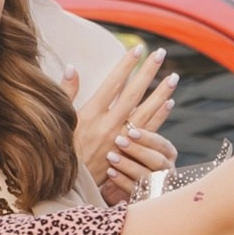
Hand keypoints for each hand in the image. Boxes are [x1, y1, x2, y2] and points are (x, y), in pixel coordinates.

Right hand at [74, 49, 179, 193]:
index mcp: (90, 115)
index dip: (126, 65)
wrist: (68, 186)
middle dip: (147, 72)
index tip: (137, 48)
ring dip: (161, 93)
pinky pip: (149, 132)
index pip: (112, 84)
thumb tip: (72, 67)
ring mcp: (121, 140)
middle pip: (133, 93)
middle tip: (161, 53)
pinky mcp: (129, 153)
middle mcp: (108, 125)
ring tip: (174, 76)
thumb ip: (66, 93)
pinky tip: (170, 103)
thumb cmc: (61, 150)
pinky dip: (160, 116)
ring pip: (146, 111)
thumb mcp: (59, 120)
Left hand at [100, 114, 177, 204]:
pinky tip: (109, 173)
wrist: (128, 192)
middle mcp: (166, 171)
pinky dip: (122, 181)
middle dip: (140, 150)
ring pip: (148, 177)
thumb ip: (134, 122)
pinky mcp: (144, 200)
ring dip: (129, 165)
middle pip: (158, 161)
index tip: (130, 130)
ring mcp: (157, 187)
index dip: (148, 138)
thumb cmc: (131, 159)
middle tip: (119, 140)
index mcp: (167, 154)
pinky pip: (135, 192)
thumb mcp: (135, 141)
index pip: (162, 145)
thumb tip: (125, 92)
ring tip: (111, 156)